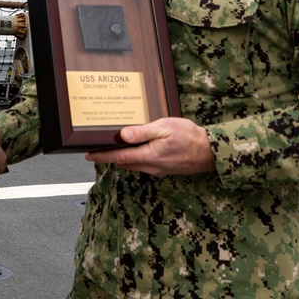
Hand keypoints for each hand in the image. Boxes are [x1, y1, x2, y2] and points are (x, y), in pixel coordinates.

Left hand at [84, 117, 215, 176]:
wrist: (210, 152)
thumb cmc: (189, 137)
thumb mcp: (165, 128)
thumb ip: (143, 132)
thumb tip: (123, 135)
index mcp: (149, 156)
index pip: (118, 157)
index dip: (102, 156)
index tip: (88, 155)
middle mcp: (151, 166)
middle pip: (124, 162)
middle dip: (110, 157)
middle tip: (98, 149)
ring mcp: (158, 170)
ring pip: (134, 165)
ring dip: (123, 158)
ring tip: (115, 147)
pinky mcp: (164, 169)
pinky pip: (144, 165)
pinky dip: (136, 158)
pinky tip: (138, 149)